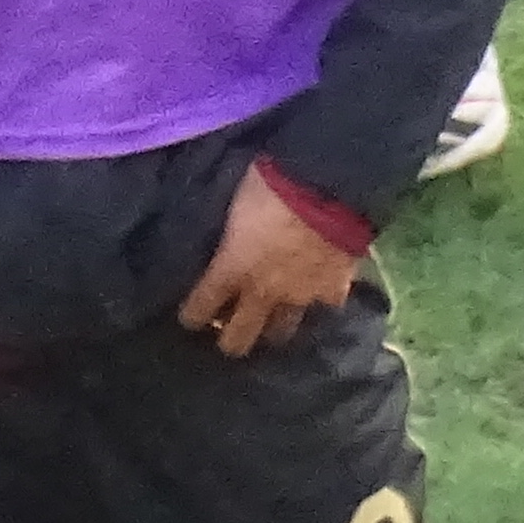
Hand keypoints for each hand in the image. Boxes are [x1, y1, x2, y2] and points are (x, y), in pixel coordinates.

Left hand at [175, 163, 359, 359]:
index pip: (201, 307)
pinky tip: (321, 293)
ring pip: (282, 331)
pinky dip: (321, 300)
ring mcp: (300, 296)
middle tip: (229, 335)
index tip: (190, 320)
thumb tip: (230, 238)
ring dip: (274, 327)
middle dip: (231, 340)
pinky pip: (325, 305)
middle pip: (239, 337)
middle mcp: (263, 292)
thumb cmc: (270, 183)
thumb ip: (233, 233)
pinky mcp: (333, 289)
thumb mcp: (237, 205)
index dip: (192, 317)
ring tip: (272, 323)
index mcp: (232, 268)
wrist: (327, 185)